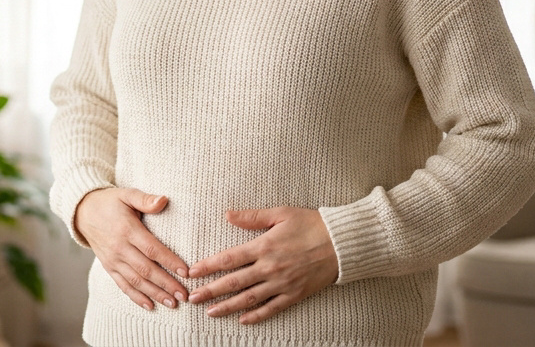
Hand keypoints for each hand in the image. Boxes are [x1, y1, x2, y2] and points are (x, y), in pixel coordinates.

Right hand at [74, 187, 190, 311]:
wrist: (83, 212)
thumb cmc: (110, 202)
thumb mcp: (127, 194)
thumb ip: (145, 199)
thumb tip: (164, 200)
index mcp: (127, 230)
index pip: (152, 249)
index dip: (169, 261)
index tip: (186, 272)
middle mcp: (119, 248)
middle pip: (146, 270)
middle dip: (166, 284)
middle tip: (184, 295)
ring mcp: (113, 260)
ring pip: (136, 281)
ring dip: (155, 294)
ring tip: (172, 303)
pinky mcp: (108, 267)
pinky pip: (123, 285)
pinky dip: (136, 297)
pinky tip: (150, 306)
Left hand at [186, 207, 337, 324]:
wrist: (342, 243)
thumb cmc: (312, 224)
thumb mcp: (281, 213)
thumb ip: (252, 217)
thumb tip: (227, 214)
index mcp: (264, 246)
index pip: (228, 259)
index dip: (208, 267)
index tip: (192, 272)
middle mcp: (270, 268)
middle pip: (233, 282)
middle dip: (210, 291)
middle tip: (192, 298)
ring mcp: (282, 283)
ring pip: (248, 299)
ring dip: (227, 306)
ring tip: (210, 312)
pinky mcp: (294, 294)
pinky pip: (271, 309)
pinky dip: (256, 316)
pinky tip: (242, 320)